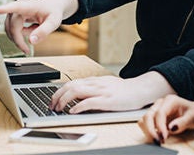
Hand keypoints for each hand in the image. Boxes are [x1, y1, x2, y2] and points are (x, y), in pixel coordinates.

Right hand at [0, 0, 76, 53]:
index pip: (16, 7)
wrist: (51, 5)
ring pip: (10, 31)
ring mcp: (13, 12)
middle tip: (26, 51)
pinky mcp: (11, 17)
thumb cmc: (52, 11)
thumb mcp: (54, 21)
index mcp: (28, 5)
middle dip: (19, 40)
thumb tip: (31, 41)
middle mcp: (18, 7)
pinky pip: (12, 30)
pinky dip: (21, 34)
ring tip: (35, 30)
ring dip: (21, 36)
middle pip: (12, 28)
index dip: (5, 9)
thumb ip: (44, 31)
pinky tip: (32, 28)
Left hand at [50, 72, 174, 112]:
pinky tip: (73, 111)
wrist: (141, 89)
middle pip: (71, 86)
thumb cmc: (125, 90)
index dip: (59, 91)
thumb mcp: (106, 86)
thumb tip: (78, 97)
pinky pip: (89, 102)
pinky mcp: (108, 101)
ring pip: (77, 92)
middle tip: (52, 106)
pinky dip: (78, 107)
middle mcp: (96, 84)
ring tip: (59, 108)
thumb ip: (93, 89)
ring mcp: (102, 92)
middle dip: (58, 96)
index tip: (53, 99)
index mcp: (95, 81)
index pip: (72, 83)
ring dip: (64, 101)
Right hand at [138, 95, 193, 143]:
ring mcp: (156, 109)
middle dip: (151, 130)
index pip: (160, 113)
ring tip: (158, 140)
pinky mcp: (154, 117)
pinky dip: (148, 131)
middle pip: (148, 115)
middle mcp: (160, 103)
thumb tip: (170, 128)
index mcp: (170, 100)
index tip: (164, 137)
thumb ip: (182, 122)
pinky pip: (145, 124)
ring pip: (144, 120)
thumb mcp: (192, 117)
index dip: (160, 126)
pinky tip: (157, 137)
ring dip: (148, 131)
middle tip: (158, 141)